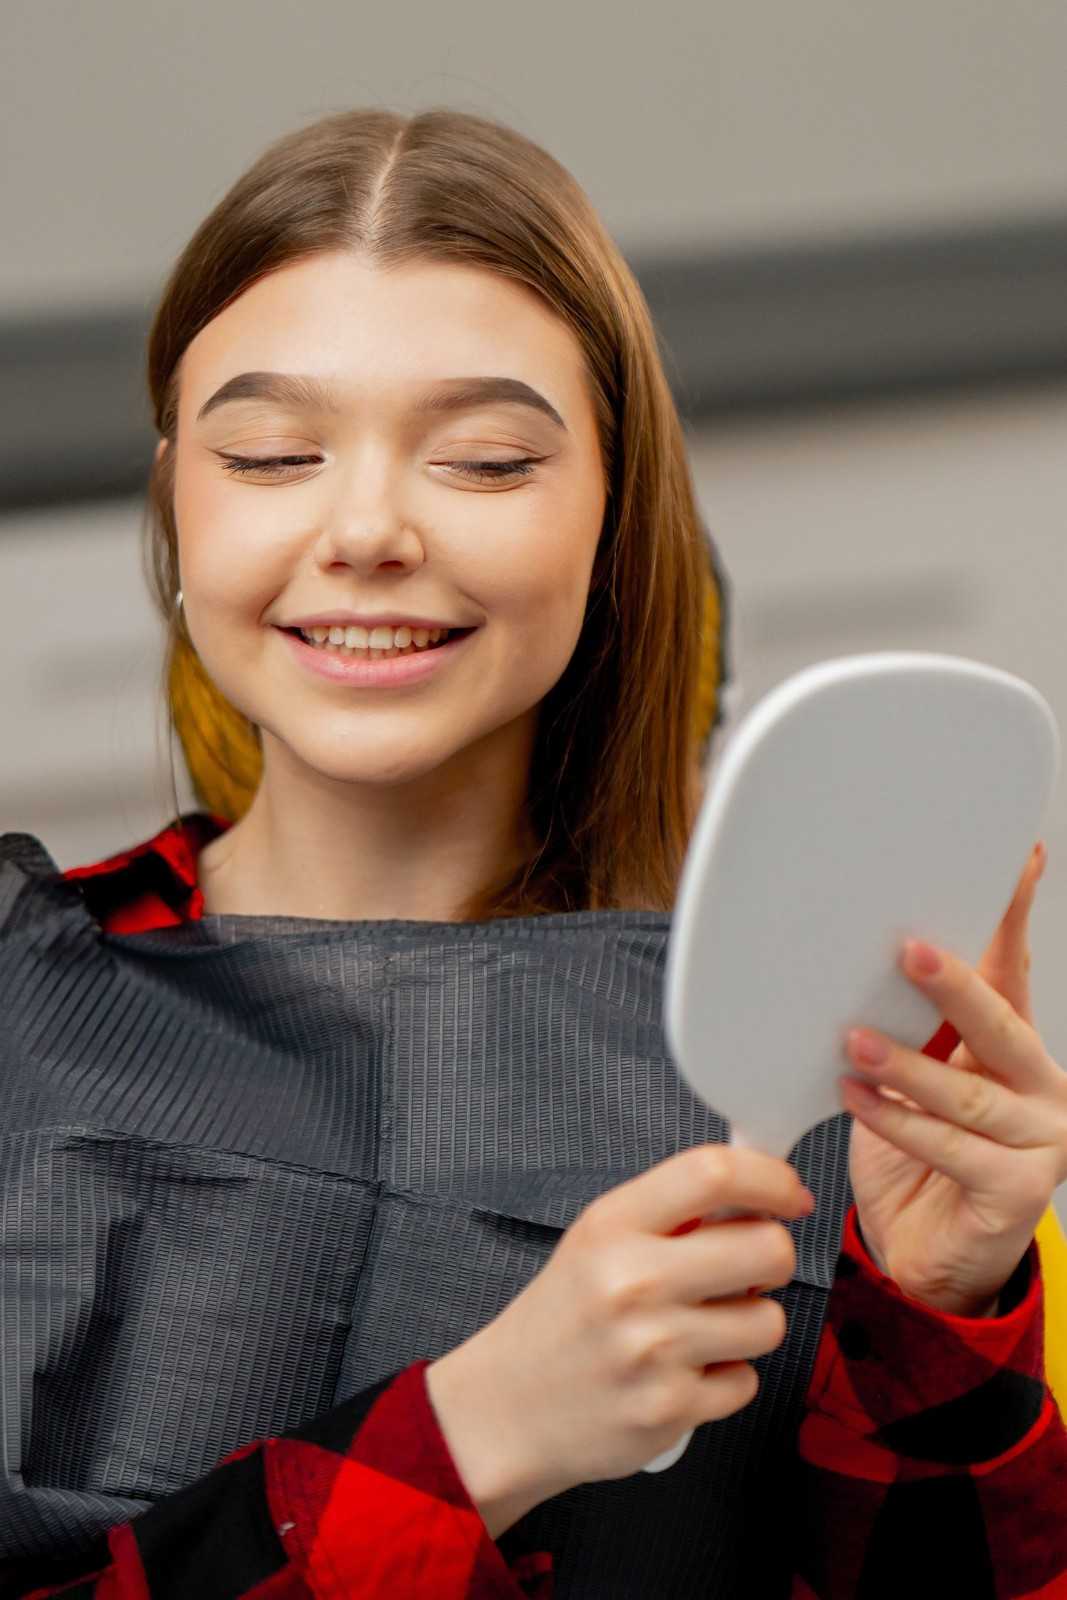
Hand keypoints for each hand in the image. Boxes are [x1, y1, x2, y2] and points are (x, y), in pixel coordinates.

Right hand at [426, 1144, 813, 1531]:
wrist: (506, 1408)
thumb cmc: (564, 1316)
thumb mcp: (597, 1240)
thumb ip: (670, 1213)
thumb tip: (761, 1193)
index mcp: (613, 1225)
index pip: (712, 1174)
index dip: (770, 1177)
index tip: (789, 1193)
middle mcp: (634, 1282)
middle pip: (767, 1249)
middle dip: (773, 1258)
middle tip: (747, 1269)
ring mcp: (654, 1349)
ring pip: (768, 1321)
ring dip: (749, 1323)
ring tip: (704, 1327)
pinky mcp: (670, 1410)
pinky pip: (746, 1380)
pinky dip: (726, 1378)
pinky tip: (684, 1372)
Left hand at [843, 843, 1066, 1317]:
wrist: (925, 1256)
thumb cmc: (915, 1156)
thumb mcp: (914, 1080)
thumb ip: (912, 1030)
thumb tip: (865, 964)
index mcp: (1014, 1048)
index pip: (1015, 970)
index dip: (1014, 916)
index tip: (1019, 860)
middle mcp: (1039, 1086)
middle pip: (1000, 1024)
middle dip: (953, 986)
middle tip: (908, 950)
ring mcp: (1038, 1140)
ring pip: (967, 1093)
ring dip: (906, 1066)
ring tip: (854, 1043)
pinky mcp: (1018, 1191)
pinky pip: (949, 1147)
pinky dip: (898, 1123)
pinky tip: (857, 1100)